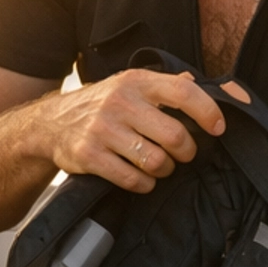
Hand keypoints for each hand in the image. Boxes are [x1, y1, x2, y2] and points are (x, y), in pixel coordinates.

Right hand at [27, 68, 228, 193]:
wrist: (49, 124)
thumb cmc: (103, 105)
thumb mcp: (132, 85)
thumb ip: (170, 86)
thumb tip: (215, 85)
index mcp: (136, 82)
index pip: (183, 92)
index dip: (207, 111)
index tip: (218, 128)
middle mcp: (120, 102)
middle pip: (175, 136)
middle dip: (186, 152)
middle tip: (182, 155)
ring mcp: (102, 129)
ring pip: (156, 162)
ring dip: (164, 170)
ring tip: (159, 166)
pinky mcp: (88, 156)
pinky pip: (132, 179)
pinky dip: (143, 184)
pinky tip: (141, 178)